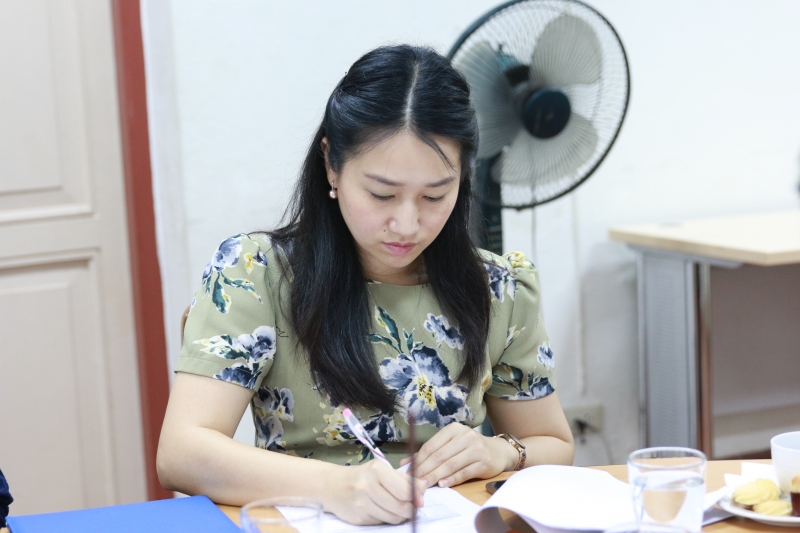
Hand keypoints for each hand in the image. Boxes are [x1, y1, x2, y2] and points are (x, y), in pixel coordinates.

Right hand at [325, 460, 425, 525]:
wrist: (332, 486)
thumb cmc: (363, 476)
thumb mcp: (382, 470)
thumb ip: (404, 479)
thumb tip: (423, 489)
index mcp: (376, 470)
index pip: (404, 490)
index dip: (416, 497)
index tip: (419, 500)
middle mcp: (367, 487)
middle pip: (401, 507)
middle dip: (410, 509)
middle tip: (411, 507)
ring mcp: (361, 504)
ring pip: (393, 518)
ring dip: (399, 515)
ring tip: (395, 507)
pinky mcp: (358, 519)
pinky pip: (382, 523)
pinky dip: (386, 518)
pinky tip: (380, 510)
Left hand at [400, 423, 517, 488]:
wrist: (498, 451)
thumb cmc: (469, 448)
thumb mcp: (451, 445)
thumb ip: (430, 453)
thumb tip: (405, 464)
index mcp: (453, 430)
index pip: (431, 446)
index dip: (418, 461)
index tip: (408, 473)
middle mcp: (465, 436)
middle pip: (439, 456)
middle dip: (424, 471)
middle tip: (413, 483)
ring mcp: (476, 449)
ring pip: (450, 464)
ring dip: (435, 476)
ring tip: (424, 486)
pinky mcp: (484, 462)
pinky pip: (464, 472)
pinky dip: (452, 479)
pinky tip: (443, 484)